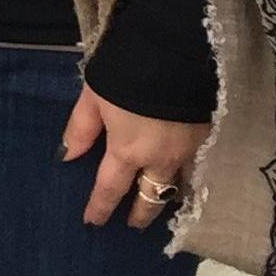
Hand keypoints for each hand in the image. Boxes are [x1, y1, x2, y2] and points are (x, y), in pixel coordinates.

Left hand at [62, 83, 207, 229]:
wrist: (174, 50)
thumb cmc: (125, 71)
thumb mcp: (93, 97)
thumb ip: (81, 129)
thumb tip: (67, 158)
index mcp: (127, 150)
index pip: (111, 188)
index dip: (101, 207)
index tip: (93, 222)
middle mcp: (160, 158)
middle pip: (151, 197)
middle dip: (141, 214)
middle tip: (133, 225)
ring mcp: (188, 150)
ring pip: (178, 186)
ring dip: (166, 197)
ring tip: (159, 203)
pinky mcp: (207, 135)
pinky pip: (196, 167)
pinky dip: (187, 178)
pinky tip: (185, 178)